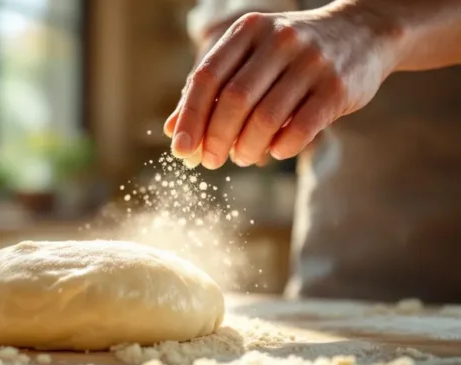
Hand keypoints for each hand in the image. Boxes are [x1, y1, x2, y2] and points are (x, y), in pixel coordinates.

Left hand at [165, 4, 401, 168]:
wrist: (363, 33)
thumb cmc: (290, 54)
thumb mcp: (249, 57)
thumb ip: (212, 90)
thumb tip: (172, 130)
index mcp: (248, 31)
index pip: (207, 78)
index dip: (190, 117)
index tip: (181, 149)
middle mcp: (279, 40)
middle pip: (234, 101)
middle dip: (215, 138)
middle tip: (211, 161)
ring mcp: (311, 62)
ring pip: (265, 119)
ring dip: (247, 148)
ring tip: (243, 157)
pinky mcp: (337, 88)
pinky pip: (300, 129)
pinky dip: (280, 148)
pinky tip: (274, 151)